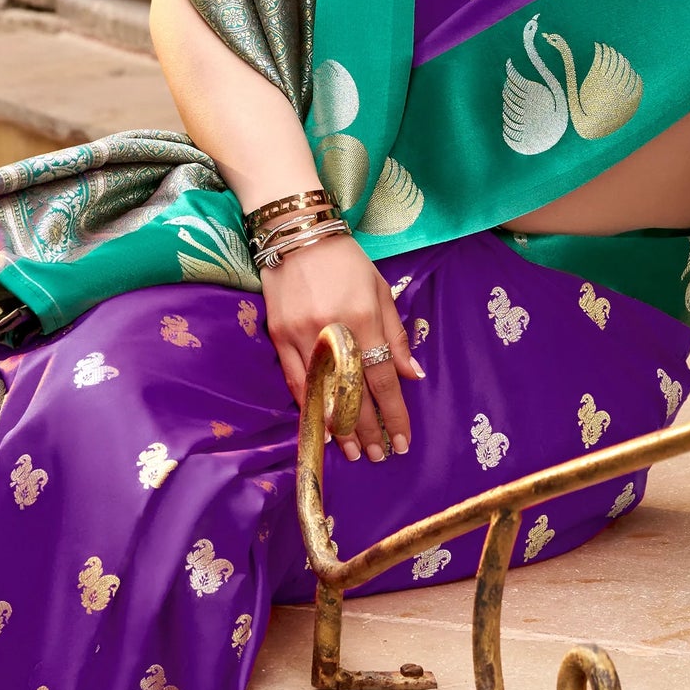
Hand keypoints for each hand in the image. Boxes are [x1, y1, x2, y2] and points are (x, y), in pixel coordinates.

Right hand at [260, 236, 422, 463]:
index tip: (402, 439)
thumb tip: (411, 375)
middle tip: (379, 455)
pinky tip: (321, 427)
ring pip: (323, 393)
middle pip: (353, 392)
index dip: (393, 412)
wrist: (298, 234)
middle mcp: (333, 331)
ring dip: (339, 427)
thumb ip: (395, 334)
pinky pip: (296, 381)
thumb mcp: (380, 289)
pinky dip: (310, 407)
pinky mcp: (279, 336)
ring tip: (354, 452)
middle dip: (368, 429)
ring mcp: (302, 336)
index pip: (382, 377)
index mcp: (364, 317)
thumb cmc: (346, 261)